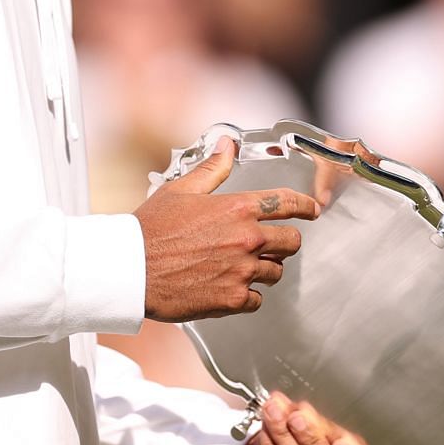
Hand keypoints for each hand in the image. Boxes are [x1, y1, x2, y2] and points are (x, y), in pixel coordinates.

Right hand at [134, 137, 320, 321]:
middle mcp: (247, 239)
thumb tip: (227, 145)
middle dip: (284, 241)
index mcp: (238, 208)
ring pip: (276, 271)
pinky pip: (257, 299)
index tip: (312, 209)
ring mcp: (242, 271)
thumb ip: (214, 169)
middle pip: (292, 241)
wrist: (131, 270)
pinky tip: (229, 286)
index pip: (287, 203)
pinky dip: (247, 295)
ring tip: (241, 266)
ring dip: (265, 268)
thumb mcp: (182, 189)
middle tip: (271, 244)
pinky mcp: (232, 299)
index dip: (305, 206)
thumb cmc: (151, 230)